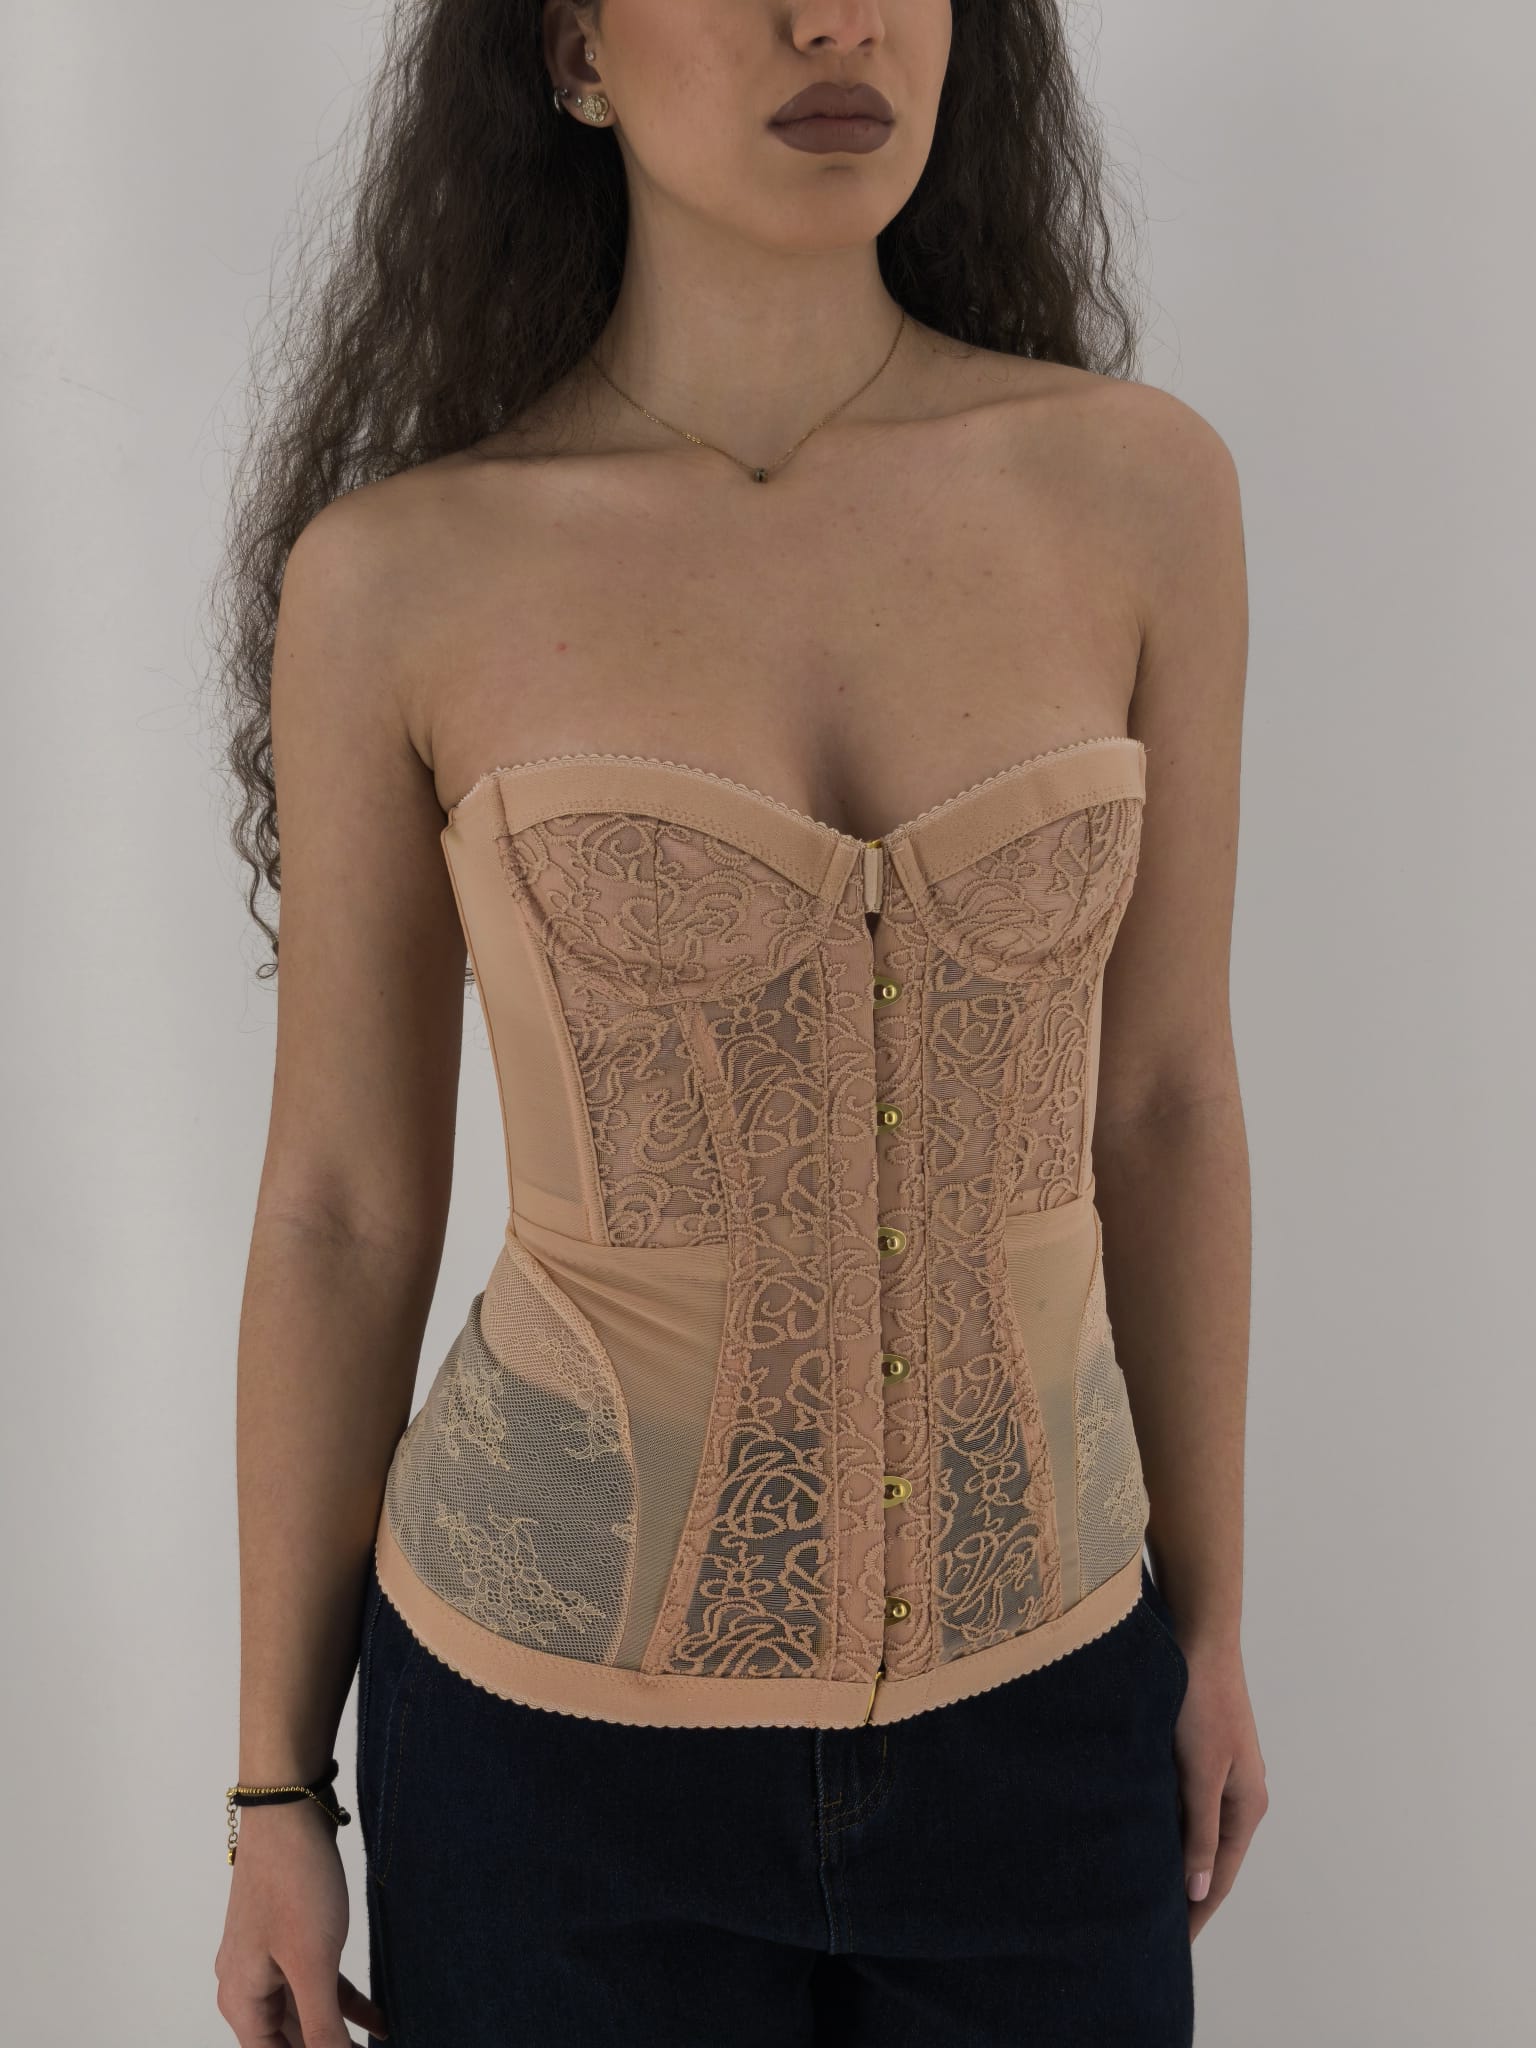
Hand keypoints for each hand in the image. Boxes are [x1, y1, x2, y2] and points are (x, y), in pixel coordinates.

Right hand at [214, 1800, 387, 2044]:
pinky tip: (378, 2019)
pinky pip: (318, 1982)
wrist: (290, 1808)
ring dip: (340, 2032)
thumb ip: (322, 2025)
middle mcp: (249, 1984)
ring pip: (307, 2012)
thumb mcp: (312, 1963)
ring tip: (379, 2045)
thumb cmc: (293, 1883)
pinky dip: (344, 2001)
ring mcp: (270, 1958)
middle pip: (289, 2040)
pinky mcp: (293, 1936)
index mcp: (242, 2000)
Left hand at [1172, 1636, 1268, 1939]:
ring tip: (1142, 1888)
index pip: (1222, 1875)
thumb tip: (1199, 1891)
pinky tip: (1138, 1834)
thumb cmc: (1200, 1701)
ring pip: (1193, 1828)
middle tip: (1151, 1926)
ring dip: (1174, 1857)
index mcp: (1247, 1804)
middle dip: (1186, 1891)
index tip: (1173, 1946)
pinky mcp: (1196, 1751)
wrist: (1196, 1636)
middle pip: (1210, 1856)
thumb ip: (1200, 1832)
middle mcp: (1237, 1792)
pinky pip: (1181, 1801)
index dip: (1198, 1912)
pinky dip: (1164, 1823)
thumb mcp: (1200, 1772)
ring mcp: (1218, 1771)